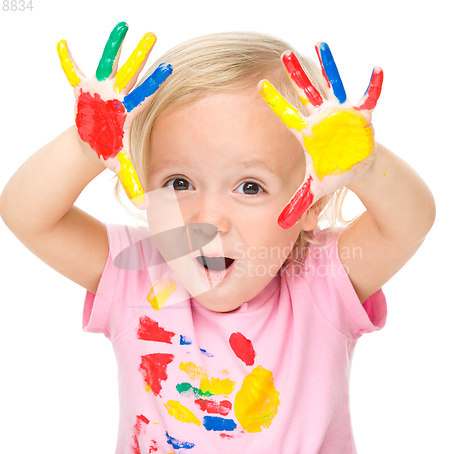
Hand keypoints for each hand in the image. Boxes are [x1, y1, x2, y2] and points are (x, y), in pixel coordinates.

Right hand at [57, 21, 171, 207]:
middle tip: (153, 36)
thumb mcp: (121, 166)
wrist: (93, 142)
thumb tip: (147, 209)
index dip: (157, 84)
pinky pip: (72, 71)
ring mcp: (101, 89)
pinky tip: (61, 44)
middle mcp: (119, 96)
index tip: (171, 70)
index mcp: (129, 111)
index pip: (146, 96)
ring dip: (113, 45)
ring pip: (108, 62)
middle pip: (132, 72)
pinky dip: (65, 60)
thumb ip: (134, 183)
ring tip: (122, 25)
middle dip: (140, 55)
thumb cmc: (109, 152)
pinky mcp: (83, 87)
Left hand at [259, 42, 382, 228]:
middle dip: (296, 75)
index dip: (274, 102)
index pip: (286, 116)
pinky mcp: (361, 114)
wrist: (359, 167)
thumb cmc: (334, 173)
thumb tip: (282, 226)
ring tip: (320, 45)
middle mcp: (321, 119)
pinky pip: (369, 96)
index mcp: (308, 133)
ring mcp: (340, 113)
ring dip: (328, 67)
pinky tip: (377, 69)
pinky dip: (374, 84)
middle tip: (283, 56)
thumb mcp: (316, 190)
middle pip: (305, 94)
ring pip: (332, 86)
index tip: (259, 85)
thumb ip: (298, 205)